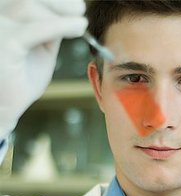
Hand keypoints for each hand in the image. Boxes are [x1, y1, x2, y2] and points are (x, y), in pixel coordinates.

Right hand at [0, 0, 87, 136]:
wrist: (4, 108)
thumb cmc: (18, 81)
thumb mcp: (38, 50)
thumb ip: (48, 32)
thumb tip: (68, 14)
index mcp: (3, 20)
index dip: (52, 0)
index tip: (75, 6)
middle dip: (58, 2)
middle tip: (80, 10)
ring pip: (30, 7)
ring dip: (61, 13)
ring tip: (81, 24)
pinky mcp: (6, 43)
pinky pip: (36, 28)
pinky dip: (61, 25)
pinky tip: (78, 28)